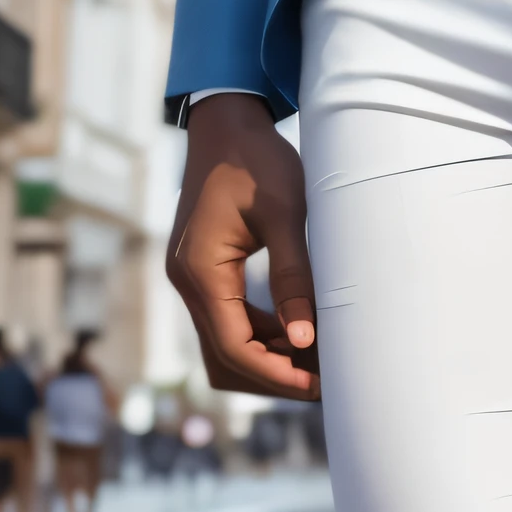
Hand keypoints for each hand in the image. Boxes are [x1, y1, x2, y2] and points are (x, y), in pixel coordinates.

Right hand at [166, 97, 320, 398]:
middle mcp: (187, 281)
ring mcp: (192, 278)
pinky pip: (229, 320)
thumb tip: (305, 338)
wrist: (226, 125)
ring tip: (318, 360)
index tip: (318, 386)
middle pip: (224, 357)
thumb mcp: (285, 214)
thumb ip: (294, 276)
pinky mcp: (205, 272)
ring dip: (267, 358)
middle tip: (324, 380)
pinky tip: (300, 332)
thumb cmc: (257, 161)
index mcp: (200, 271)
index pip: (233, 347)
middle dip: (272, 374)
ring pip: (225, 344)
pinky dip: (262, 335)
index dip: (276, 373)